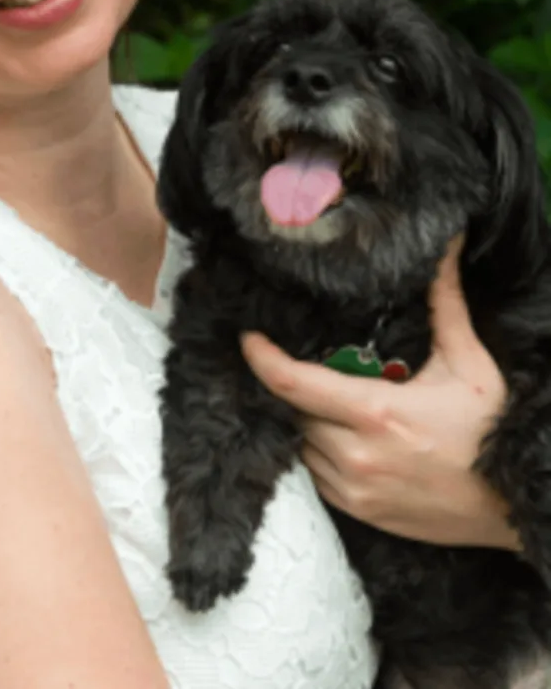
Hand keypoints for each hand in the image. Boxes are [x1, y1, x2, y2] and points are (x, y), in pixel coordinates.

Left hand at [241, 237, 521, 550]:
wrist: (514, 503)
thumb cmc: (491, 430)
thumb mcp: (468, 364)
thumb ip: (444, 304)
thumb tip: (443, 249)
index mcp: (375, 413)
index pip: (293, 382)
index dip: (261, 358)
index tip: (248, 337)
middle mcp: (355, 454)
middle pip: (292, 410)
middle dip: (291, 386)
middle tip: (298, 363)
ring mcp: (354, 489)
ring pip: (299, 445)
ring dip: (303, 420)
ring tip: (323, 399)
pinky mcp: (358, 512)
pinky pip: (315, 475)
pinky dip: (317, 451)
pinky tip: (339, 434)